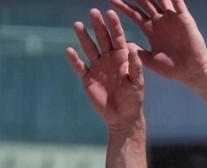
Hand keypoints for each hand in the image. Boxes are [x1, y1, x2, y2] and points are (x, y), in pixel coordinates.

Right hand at [66, 8, 143, 130]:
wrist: (123, 116)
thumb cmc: (133, 99)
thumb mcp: (137, 82)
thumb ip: (135, 66)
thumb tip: (132, 48)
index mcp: (122, 58)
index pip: (118, 37)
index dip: (114, 25)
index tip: (110, 12)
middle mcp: (109, 59)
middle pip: (102, 38)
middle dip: (98, 25)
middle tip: (93, 11)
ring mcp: (98, 67)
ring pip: (89, 48)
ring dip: (83, 37)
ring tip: (78, 24)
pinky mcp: (88, 78)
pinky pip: (80, 66)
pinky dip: (74, 59)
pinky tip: (69, 50)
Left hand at [108, 0, 206, 84]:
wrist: (192, 71)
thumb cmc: (172, 68)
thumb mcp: (150, 61)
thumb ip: (137, 52)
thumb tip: (122, 46)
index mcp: (150, 29)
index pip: (133, 13)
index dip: (122, 5)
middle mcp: (159, 20)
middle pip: (145, 2)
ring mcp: (172, 18)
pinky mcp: (184, 18)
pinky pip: (178, 3)